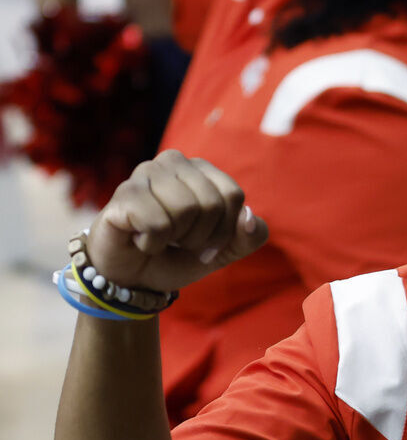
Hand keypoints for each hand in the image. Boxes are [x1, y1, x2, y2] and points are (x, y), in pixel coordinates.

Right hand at [86, 150, 267, 291]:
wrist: (133, 277)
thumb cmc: (178, 255)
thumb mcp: (224, 251)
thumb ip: (249, 236)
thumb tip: (249, 217)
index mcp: (201, 169)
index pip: (233, 195)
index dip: (225, 230)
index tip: (206, 242)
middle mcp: (173, 162)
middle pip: (212, 203)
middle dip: (200, 237)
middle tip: (179, 242)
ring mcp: (145, 173)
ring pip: (185, 209)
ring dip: (175, 238)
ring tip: (159, 237)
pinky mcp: (123, 193)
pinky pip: (157, 223)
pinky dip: (152, 243)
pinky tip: (140, 238)